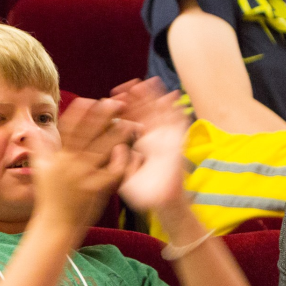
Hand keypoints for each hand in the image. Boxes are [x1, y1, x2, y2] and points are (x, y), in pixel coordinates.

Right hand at [33, 96, 133, 239]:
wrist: (56, 225)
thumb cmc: (49, 197)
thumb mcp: (39, 170)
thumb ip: (37, 148)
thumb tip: (28, 131)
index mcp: (59, 157)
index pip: (69, 130)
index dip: (78, 114)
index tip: (88, 99)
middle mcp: (71, 165)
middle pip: (88, 135)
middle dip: (101, 117)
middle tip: (114, 102)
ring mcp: (84, 177)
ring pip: (103, 150)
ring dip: (117, 135)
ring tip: (130, 122)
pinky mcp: (96, 190)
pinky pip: (111, 173)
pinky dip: (120, 162)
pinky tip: (129, 152)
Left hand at [112, 78, 187, 212]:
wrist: (163, 204)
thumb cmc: (142, 192)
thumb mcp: (125, 177)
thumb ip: (120, 164)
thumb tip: (117, 148)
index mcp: (135, 144)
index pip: (126, 121)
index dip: (119, 109)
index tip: (108, 97)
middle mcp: (150, 138)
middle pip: (143, 113)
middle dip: (136, 98)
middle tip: (127, 84)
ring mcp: (164, 139)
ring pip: (159, 114)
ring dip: (155, 98)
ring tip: (149, 82)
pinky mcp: (177, 143)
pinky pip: (177, 124)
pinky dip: (176, 110)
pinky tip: (172, 96)